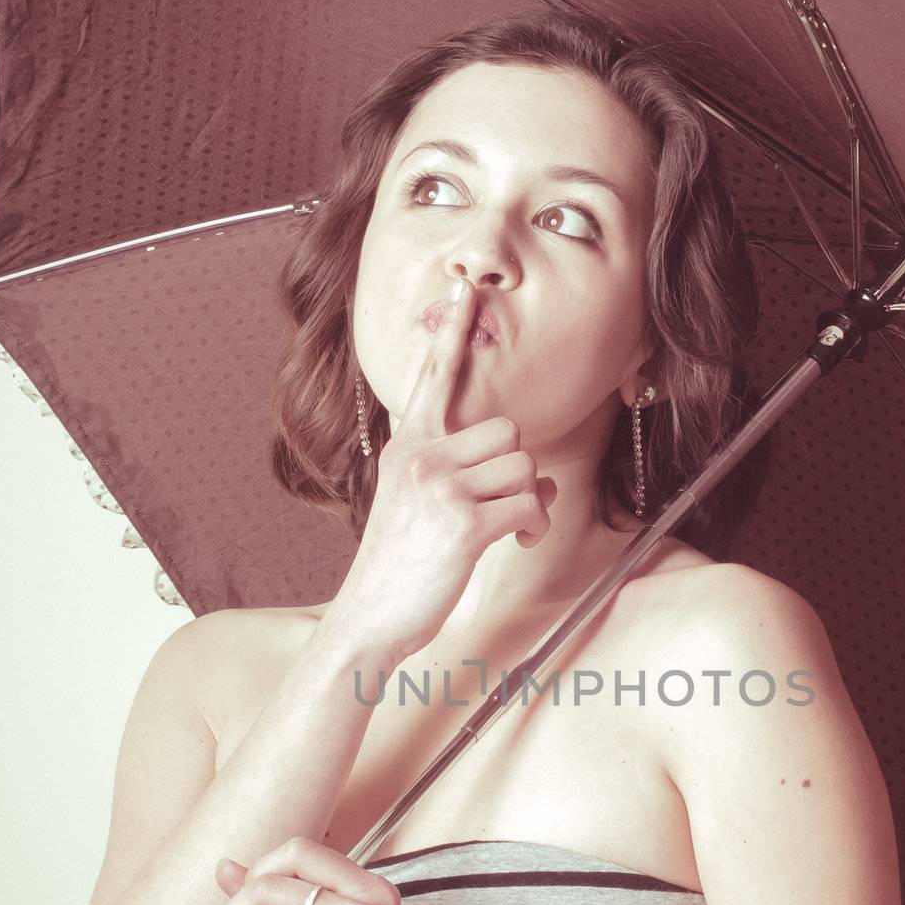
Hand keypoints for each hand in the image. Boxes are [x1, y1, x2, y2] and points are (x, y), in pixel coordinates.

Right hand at [327, 277, 558, 662]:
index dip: (451, 333)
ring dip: (530, 501)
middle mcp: (420, 456)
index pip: (433, 378)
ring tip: (510, 528)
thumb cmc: (398, 563)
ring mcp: (440, 488)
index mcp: (407, 444)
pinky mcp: (464, 524)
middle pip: (508, 431)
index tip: (462, 286)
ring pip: (525, 467)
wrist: (369, 618)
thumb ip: (451, 471)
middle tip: (504, 504)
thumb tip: (533, 472)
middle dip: (518, 470)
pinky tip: (517, 542)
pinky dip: (534, 527)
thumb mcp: (409, 501)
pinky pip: (530, 505)